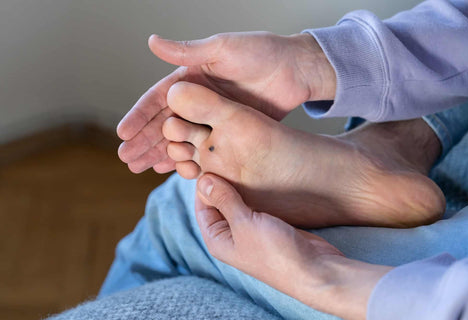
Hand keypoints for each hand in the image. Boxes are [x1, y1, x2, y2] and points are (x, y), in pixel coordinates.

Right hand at [116, 32, 335, 173]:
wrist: (295, 70)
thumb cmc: (261, 52)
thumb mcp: (223, 49)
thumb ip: (188, 51)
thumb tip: (151, 41)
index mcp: (192, 79)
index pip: (158, 100)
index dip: (140, 117)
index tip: (123, 134)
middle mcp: (198, 100)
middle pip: (164, 123)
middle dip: (144, 141)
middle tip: (127, 159)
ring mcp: (212, 118)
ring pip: (180, 138)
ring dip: (161, 152)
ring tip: (141, 168)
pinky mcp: (229, 132)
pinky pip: (204, 148)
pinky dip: (188, 158)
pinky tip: (173, 170)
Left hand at [195, 173, 391, 319]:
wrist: (313, 268)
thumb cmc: (275, 251)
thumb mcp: (244, 223)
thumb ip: (224, 200)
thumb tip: (203, 179)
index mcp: (217, 239)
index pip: (202, 206)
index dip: (205, 184)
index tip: (211, 161)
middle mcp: (231, 235)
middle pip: (220, 203)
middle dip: (223, 182)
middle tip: (227, 156)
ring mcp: (251, 230)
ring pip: (239, 202)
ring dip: (241, 185)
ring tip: (242, 161)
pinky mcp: (269, 225)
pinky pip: (256, 204)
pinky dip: (256, 191)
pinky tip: (259, 175)